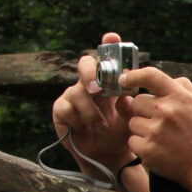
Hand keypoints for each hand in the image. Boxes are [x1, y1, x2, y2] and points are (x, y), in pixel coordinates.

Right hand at [49, 31, 135, 179]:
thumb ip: (131, 102)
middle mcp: (87, 83)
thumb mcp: (131, 116)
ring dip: (90, 110)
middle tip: (97, 88)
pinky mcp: (60, 112)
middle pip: (84, 64)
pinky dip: (77, 119)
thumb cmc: (121, 131)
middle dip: (89, 73)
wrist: (109, 154)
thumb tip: (129, 92)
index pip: (106, 57)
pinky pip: (64, 108)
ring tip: (100, 124)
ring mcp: (72, 96)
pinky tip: (85, 128)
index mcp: (106, 80)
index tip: (112, 37)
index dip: (109, 44)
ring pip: (76, 92)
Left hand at [119, 66, 191, 185]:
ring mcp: (156, 131)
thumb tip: (154, 79)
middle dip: (144, 111)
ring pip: (133, 122)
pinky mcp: (148, 149)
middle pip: (137, 102)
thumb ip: (180, 86)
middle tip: (160, 123)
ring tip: (161, 138)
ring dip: (142, 130)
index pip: (151, 75)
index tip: (124, 79)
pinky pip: (132, 141)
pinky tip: (158, 149)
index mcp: (179, 97)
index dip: (134, 75)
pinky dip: (141, 146)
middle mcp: (166, 111)